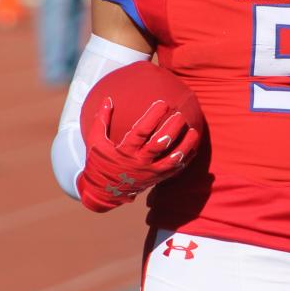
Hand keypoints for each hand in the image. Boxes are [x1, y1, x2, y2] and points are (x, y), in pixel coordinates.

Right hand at [76, 98, 200, 212]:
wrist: (104, 192)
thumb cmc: (99, 162)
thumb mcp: (96, 142)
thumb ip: (101, 121)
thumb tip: (107, 99)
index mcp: (125, 151)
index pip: (141, 131)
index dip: (153, 116)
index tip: (163, 103)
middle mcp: (139, 162)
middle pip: (160, 144)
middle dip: (172, 128)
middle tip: (180, 115)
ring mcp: (150, 173)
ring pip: (172, 159)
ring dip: (184, 145)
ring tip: (193, 131)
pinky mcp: (156, 179)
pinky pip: (174, 170)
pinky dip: (185, 159)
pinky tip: (193, 147)